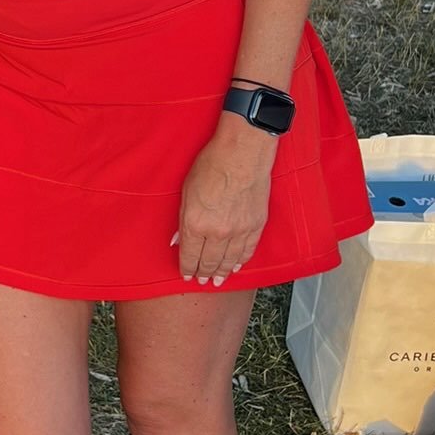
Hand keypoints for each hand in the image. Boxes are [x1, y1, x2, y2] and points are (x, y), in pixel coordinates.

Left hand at [175, 116, 276, 284]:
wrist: (243, 153)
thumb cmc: (212, 164)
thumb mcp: (186, 191)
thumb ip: (183, 220)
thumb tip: (178, 239)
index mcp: (196, 224)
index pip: (190, 256)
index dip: (187, 268)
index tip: (186, 275)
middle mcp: (218, 232)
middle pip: (210, 262)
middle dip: (204, 273)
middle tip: (202, 281)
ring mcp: (239, 230)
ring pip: (229, 260)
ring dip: (222, 272)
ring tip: (218, 280)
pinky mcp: (256, 225)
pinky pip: (248, 250)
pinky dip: (241, 260)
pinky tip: (236, 265)